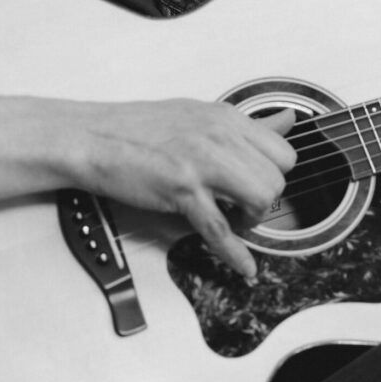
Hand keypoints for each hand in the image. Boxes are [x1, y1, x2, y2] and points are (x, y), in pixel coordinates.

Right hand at [77, 100, 295, 279]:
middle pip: (276, 178)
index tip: (259, 185)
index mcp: (226, 117)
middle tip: (244, 207)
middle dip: (265, 201)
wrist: (91, 137)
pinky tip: (243, 266)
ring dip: (251, 220)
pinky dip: (235, 254)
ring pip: (259, 199)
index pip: (283, 151)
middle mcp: (219, 136)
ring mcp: (201, 161)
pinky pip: (219, 228)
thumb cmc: (137, 129)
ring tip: (234, 221)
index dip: (275, 175)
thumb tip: (289, 120)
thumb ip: (244, 126)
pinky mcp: (181, 189)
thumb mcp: (198, 115)